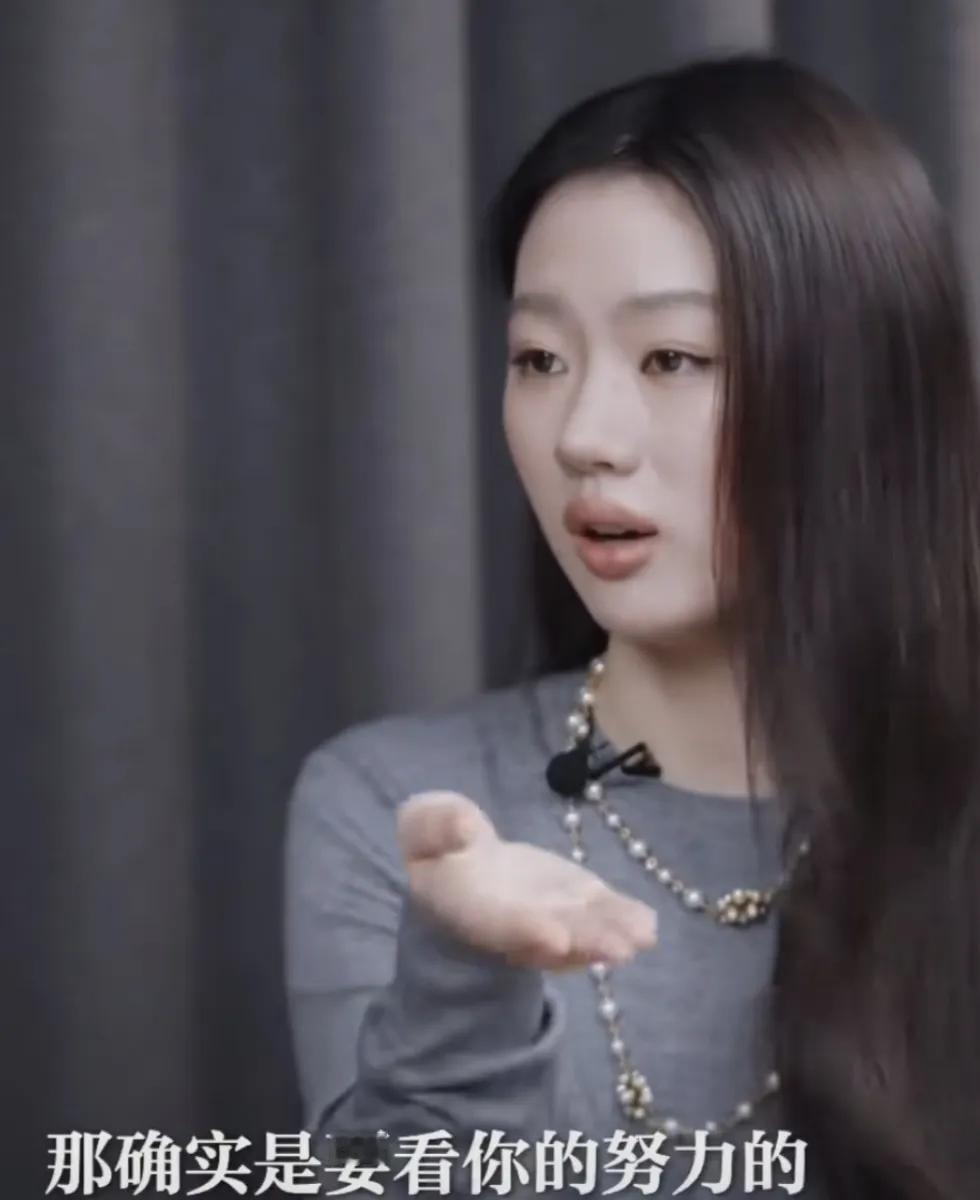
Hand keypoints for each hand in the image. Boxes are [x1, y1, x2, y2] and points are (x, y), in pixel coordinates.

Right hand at [398, 790, 656, 970]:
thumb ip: (437, 825)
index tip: (554, 935)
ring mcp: (549, 918)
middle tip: (619, 949)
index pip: (500, 924)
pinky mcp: (574, 904)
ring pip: (580, 933)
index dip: (527, 931)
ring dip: (611, 937)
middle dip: (584, 943)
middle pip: (551, 939)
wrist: (462, 871)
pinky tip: (647, 925)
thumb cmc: (440, 849)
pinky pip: (598, 915)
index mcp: (471, 908)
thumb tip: (464, 826)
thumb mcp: (424, 828)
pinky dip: (622, 920)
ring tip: (642, 937)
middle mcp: (514, 925)